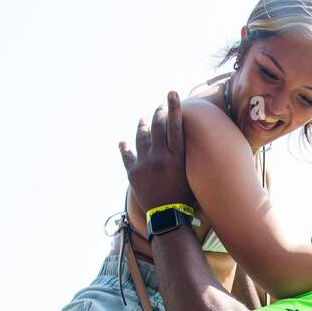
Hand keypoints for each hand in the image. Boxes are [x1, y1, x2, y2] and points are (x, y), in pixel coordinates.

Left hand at [119, 92, 195, 214]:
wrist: (166, 217)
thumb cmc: (183, 197)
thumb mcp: (189, 175)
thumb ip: (184, 156)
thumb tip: (183, 141)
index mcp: (176, 157)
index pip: (175, 126)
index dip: (173, 108)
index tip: (171, 93)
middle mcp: (160, 157)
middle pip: (158, 127)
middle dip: (158, 113)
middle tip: (159, 105)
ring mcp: (145, 164)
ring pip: (141, 137)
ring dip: (142, 125)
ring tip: (142, 119)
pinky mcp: (133, 172)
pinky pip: (127, 156)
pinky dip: (124, 148)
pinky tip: (122, 142)